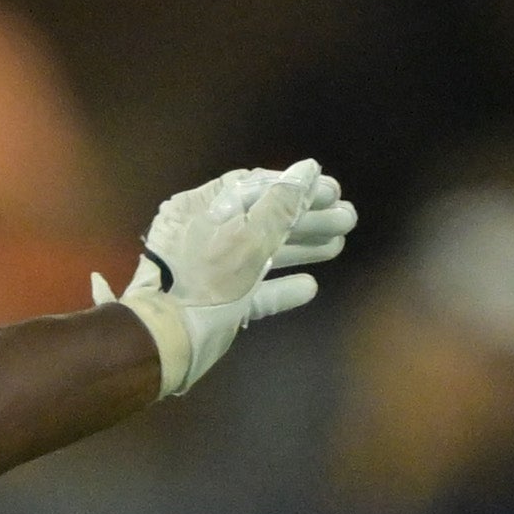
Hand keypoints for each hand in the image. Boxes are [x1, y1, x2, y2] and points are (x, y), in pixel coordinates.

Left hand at [91, 159, 356, 396]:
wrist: (165, 343)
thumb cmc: (207, 281)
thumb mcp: (249, 236)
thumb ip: (281, 203)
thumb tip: (307, 170)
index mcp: (200, 208)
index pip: (253, 187)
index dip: (296, 187)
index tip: (334, 191)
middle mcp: (200, 235)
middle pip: (261, 220)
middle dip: (306, 219)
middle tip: (348, 219)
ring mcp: (206, 272)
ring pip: (260, 254)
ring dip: (300, 248)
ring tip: (339, 244)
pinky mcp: (214, 305)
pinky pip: (251, 291)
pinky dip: (279, 287)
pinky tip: (309, 286)